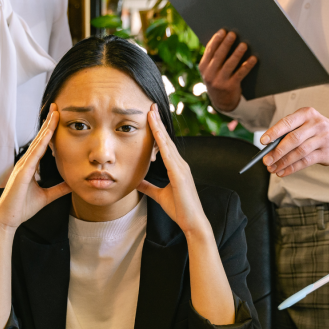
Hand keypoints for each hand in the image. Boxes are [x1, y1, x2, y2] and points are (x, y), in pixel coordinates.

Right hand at [0, 104, 71, 232]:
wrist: (7, 220)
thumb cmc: (22, 208)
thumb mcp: (46, 197)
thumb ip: (58, 189)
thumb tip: (72, 184)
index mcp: (30, 167)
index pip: (42, 145)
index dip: (50, 131)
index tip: (57, 118)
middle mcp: (26, 163)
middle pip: (39, 139)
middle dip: (48, 123)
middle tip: (56, 108)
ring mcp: (22, 166)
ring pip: (37, 143)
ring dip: (46, 129)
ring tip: (54, 115)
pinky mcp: (22, 173)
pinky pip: (33, 155)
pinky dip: (41, 144)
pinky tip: (48, 135)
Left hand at [137, 104, 209, 236]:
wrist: (192, 222)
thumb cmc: (179, 209)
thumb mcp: (159, 195)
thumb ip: (148, 187)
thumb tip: (136, 180)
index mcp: (176, 168)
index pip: (164, 145)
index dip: (157, 130)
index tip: (150, 116)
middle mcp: (180, 164)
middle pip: (166, 139)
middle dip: (158, 122)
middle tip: (150, 106)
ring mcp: (181, 168)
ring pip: (167, 143)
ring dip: (159, 127)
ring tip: (151, 112)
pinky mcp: (180, 174)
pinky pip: (169, 154)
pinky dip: (162, 141)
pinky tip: (156, 131)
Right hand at [199, 29, 257, 111]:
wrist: (222, 101)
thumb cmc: (218, 79)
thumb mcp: (211, 70)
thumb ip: (214, 57)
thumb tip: (225, 37)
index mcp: (203, 68)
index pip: (209, 51)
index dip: (216, 40)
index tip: (223, 31)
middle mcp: (209, 75)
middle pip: (218, 56)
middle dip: (226, 44)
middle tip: (233, 34)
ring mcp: (219, 82)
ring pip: (229, 65)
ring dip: (237, 54)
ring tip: (244, 45)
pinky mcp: (230, 87)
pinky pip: (240, 74)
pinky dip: (247, 66)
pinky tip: (253, 58)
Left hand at [260, 107, 328, 176]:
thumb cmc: (313, 130)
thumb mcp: (302, 125)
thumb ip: (286, 133)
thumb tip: (268, 149)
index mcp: (306, 114)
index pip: (287, 122)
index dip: (274, 132)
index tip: (263, 141)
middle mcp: (316, 124)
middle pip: (293, 139)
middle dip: (277, 152)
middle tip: (266, 160)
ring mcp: (323, 138)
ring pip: (299, 152)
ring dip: (283, 162)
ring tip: (272, 168)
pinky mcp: (326, 152)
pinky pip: (306, 162)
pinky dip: (291, 168)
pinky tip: (282, 172)